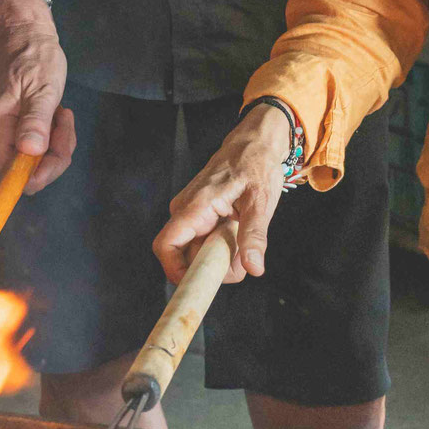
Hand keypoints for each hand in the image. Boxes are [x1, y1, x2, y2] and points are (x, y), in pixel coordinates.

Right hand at [0, 0, 75, 193]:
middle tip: (65, 122)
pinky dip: (51, 135)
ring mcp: (2, 133)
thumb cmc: (34, 56)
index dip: (35, 176)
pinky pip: (34, 146)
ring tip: (62, 113)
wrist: (23, 32)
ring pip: (33, 159)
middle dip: (53, 154)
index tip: (57, 154)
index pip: (7, 176)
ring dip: (56, 142)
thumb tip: (30, 151)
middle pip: (24, 171)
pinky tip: (57, 114)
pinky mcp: (12, 128)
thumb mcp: (42, 88)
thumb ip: (35, 121)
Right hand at [153, 104, 294, 285]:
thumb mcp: (261, 201)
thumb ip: (254, 235)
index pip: (166, 246)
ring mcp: (190, 214)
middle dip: (210, 268)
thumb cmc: (256, 165)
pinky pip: (201, 242)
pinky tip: (236, 234)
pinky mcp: (197, 216)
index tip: (203, 284)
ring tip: (242, 241)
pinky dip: (219, 247)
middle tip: (239, 260)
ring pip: (194, 252)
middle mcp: (186, 210)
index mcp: (196, 206)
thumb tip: (253, 268)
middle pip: (184, 256)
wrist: (254, 143)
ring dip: (218, 257)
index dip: (177, 272)